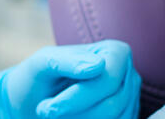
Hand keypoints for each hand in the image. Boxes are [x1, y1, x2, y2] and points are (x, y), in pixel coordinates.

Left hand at [0, 40, 139, 118]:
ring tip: (54, 116)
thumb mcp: (44, 63)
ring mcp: (130, 101)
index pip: (108, 81)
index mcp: (116, 52)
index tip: (48, 108)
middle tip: (44, 112)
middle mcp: (129, 76)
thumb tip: (98, 66)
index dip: (78, 98)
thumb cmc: (39, 77)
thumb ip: (68, 60)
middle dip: (74, 113)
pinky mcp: (124, 118)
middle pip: (112, 105)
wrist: (34, 102)